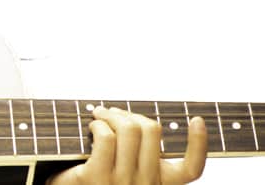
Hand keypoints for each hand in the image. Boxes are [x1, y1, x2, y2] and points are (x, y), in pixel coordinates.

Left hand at [47, 106, 206, 184]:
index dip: (199, 144)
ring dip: (111, 114)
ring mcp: (122, 183)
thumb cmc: (96, 179)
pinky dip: (99, 124)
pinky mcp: (96, 177)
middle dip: (130, 114)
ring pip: (129, 129)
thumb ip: (140, 152)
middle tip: (112, 113)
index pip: (192, 170)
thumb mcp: (127, 170)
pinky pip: (106, 137)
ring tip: (98, 115)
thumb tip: (136, 119)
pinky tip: (92, 125)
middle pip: (152, 132)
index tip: (197, 119)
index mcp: (159, 184)